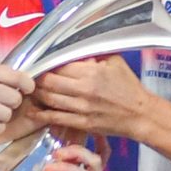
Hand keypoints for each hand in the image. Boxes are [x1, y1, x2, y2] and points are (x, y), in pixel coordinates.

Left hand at [29, 55, 156, 142]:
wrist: (140, 114)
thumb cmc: (129, 87)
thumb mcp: (114, 62)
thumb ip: (93, 54)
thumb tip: (74, 47)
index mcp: (92, 71)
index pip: (59, 65)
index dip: (46, 64)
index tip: (40, 64)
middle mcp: (85, 89)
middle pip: (49, 82)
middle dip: (37, 79)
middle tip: (30, 77)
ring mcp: (82, 108)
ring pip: (50, 99)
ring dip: (37, 95)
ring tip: (30, 91)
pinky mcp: (83, 123)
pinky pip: (56, 118)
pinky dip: (42, 114)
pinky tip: (33, 111)